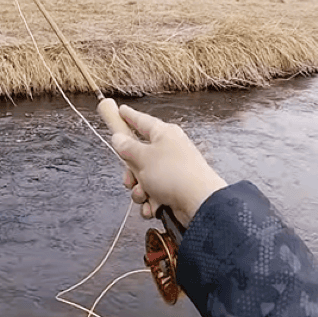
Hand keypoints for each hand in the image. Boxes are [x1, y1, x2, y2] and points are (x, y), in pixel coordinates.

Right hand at [111, 105, 226, 226]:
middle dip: (131, 172)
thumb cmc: (173, 174)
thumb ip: (127, 147)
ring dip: (139, 190)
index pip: (142, 121)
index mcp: (164, 134)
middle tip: (129, 179)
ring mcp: (172, 170)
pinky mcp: (175, 188)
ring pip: (144, 177)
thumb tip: (118, 138)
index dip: (128, 116)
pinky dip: (150, 201)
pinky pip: (154, 193)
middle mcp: (169, 149)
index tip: (120, 110)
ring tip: (144, 195)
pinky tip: (153, 206)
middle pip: (139, 155)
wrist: (199, 202)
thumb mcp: (143, 157)